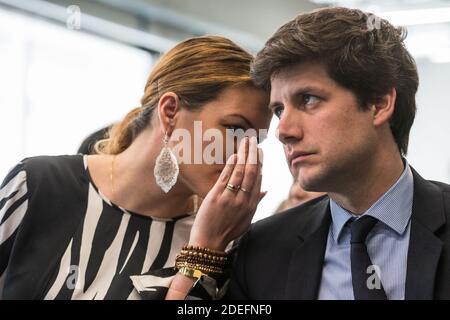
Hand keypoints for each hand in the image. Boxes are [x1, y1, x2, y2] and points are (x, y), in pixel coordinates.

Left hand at [188, 136, 265, 250]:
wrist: (209, 242)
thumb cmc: (227, 231)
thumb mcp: (246, 220)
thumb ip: (255, 203)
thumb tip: (265, 190)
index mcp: (251, 205)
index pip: (258, 179)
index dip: (260, 163)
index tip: (260, 151)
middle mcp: (243, 200)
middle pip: (251, 172)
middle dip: (253, 154)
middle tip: (253, 140)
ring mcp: (230, 198)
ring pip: (240, 172)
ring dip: (243, 154)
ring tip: (245, 142)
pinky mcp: (216, 196)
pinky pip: (226, 177)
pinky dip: (231, 165)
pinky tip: (234, 155)